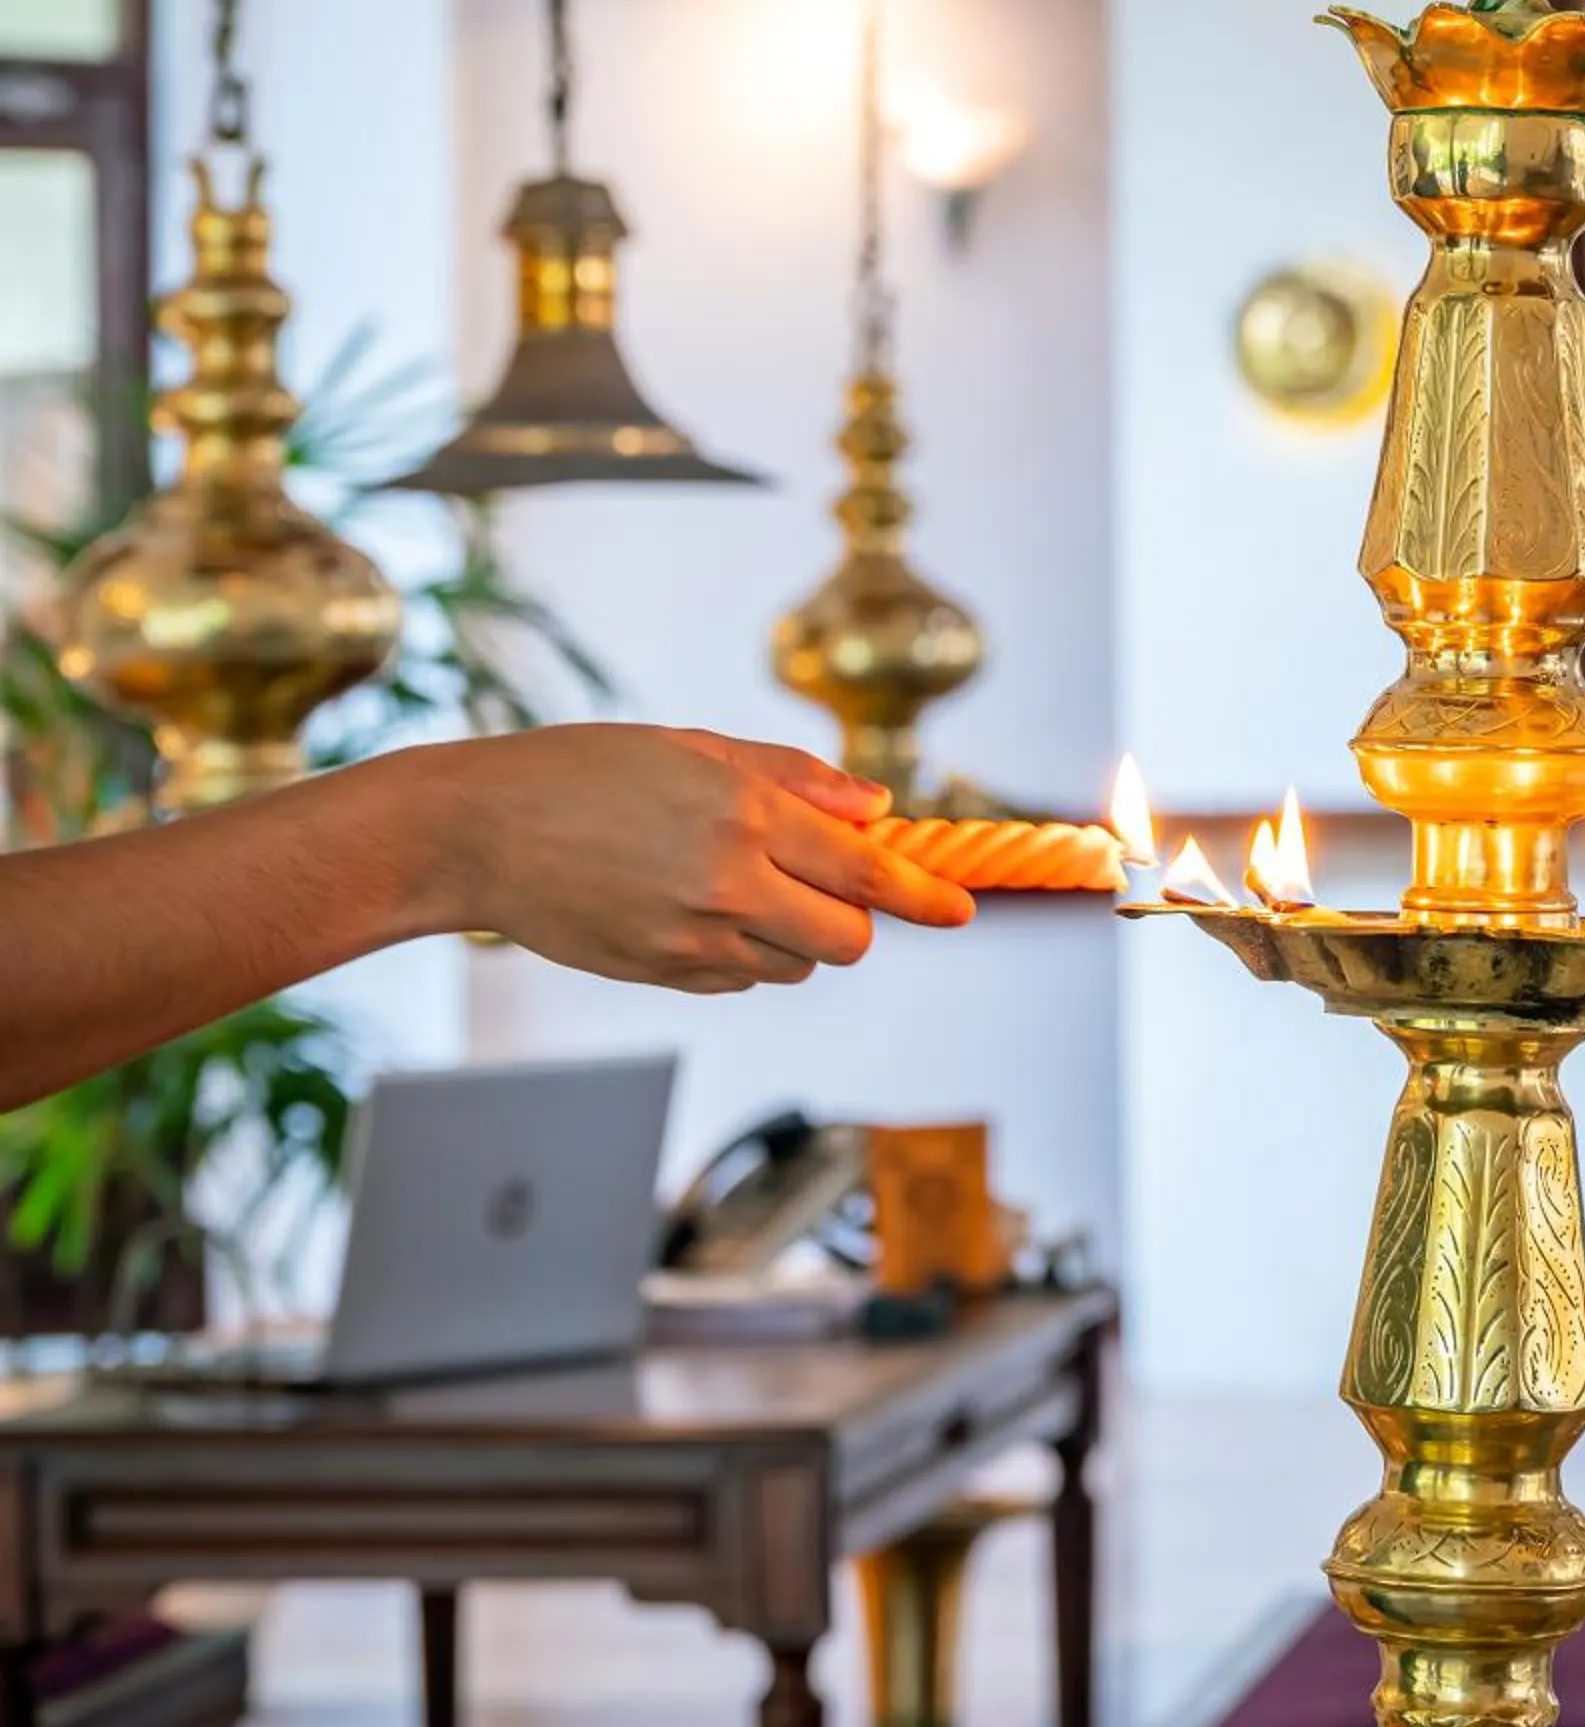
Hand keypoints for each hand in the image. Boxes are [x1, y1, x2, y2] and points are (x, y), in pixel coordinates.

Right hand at [421, 725, 974, 992]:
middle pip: (847, 941)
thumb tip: (877, 810)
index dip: (925, 896)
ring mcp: (692, 941)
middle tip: (825, 882)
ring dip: (796, 935)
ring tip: (734, 880)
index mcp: (743, 816)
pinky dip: (744, 952)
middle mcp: (727, 886)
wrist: (479, 832)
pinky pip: (741, 978)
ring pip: (796, 966)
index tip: (963, 910)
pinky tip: (690, 907)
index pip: (867, 873)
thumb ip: (793, 779)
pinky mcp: (662, 976)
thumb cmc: (583, 771)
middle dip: (856, 920)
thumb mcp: (694, 748)